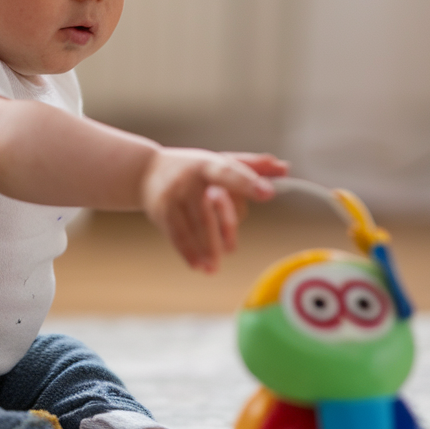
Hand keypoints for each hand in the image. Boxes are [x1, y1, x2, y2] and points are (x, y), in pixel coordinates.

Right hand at [141, 150, 285, 272]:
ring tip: (214, 267)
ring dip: (206, 249)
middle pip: (211, 209)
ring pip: (194, 227)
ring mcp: (172, 196)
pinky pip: (176, 235)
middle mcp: (189, 179)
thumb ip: (252, 166)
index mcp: (208, 164)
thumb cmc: (192, 168)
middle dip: (223, 230)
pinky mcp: (160, 212)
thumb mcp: (219, 161)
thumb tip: (285, 169)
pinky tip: (198, 266)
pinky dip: (188, 252)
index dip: (249, 183)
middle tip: (230, 250)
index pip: (230, 172)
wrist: (145, 171)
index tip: (268, 193)